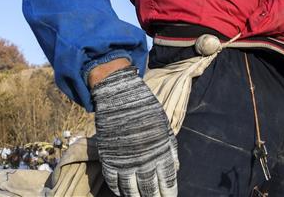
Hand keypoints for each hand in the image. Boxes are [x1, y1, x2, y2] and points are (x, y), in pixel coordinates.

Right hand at [90, 65, 178, 195]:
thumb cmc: (145, 109)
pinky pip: (113, 182)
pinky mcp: (109, 158)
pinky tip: (123, 191)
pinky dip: (118, 190)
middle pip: (150, 190)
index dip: (168, 194)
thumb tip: (174, 170)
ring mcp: (125, 161)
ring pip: (131, 190)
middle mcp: (143, 160)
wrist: (119, 95)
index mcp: (160, 152)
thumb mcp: (164, 126)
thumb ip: (170, 149)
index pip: (167, 183)